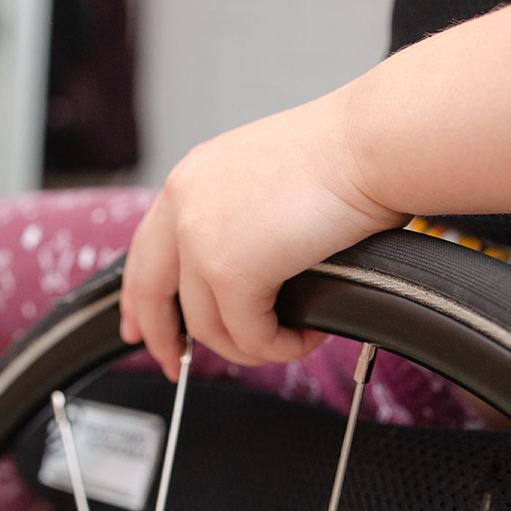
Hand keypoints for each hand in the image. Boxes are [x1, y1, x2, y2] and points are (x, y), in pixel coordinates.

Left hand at [120, 89, 407, 378]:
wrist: (372, 145)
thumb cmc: (346, 157)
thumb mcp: (265, 181)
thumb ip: (238, 223)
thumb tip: (247, 277)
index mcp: (191, 180)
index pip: (146, 251)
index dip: (139, 298)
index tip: (139, 328)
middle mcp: (184, 206)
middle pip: (151, 294)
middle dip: (161, 338)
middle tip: (172, 365)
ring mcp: (201, 240)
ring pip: (209, 327)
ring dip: (252, 345)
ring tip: (291, 337)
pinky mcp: (231, 272)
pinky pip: (250, 336)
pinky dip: (282, 346)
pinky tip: (309, 334)